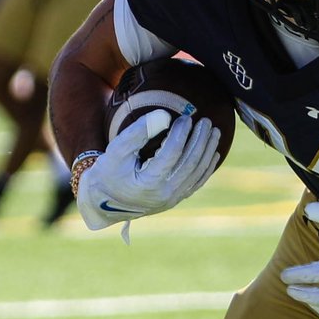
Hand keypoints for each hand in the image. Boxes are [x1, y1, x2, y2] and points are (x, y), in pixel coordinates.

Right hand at [76, 112, 219, 229]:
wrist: (104, 203)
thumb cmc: (108, 173)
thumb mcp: (116, 150)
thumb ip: (138, 132)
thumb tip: (165, 115)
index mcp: (149, 183)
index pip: (172, 153)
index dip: (181, 133)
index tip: (186, 118)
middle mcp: (164, 194)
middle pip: (190, 163)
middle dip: (200, 140)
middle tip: (206, 121)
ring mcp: (172, 200)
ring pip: (197, 173)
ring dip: (208, 151)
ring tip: (215, 132)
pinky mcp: (175, 200)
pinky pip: (196, 183)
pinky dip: (207, 168)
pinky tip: (214, 153)